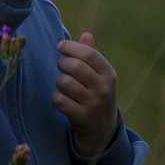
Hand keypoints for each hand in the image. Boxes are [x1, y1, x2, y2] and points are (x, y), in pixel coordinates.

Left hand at [52, 32, 119, 157]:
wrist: (102, 129)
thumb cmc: (97, 94)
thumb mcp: (100, 75)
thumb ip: (92, 54)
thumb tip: (85, 34)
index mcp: (109, 74)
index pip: (88, 54)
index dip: (71, 47)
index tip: (60, 46)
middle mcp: (103, 88)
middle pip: (74, 66)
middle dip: (62, 64)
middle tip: (61, 67)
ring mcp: (93, 104)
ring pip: (64, 82)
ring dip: (59, 82)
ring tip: (64, 85)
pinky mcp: (81, 117)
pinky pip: (58, 100)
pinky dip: (56, 97)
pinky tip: (62, 99)